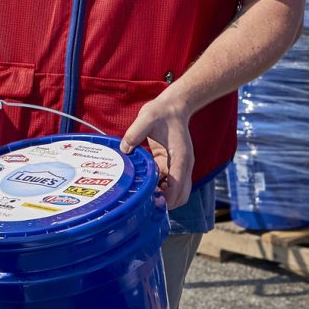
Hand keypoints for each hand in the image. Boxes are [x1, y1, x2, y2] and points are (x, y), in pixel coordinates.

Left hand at [121, 93, 193, 210]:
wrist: (174, 106)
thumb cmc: (162, 112)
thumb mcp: (147, 117)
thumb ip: (135, 132)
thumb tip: (124, 149)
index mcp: (181, 156)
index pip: (178, 185)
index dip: (166, 197)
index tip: (151, 200)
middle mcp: (184, 165)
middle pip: (181, 196)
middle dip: (166, 203)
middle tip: (146, 202)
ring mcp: (179, 167)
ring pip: (175, 193)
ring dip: (162, 197)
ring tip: (143, 195)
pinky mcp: (172, 165)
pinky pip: (168, 184)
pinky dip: (158, 188)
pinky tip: (144, 185)